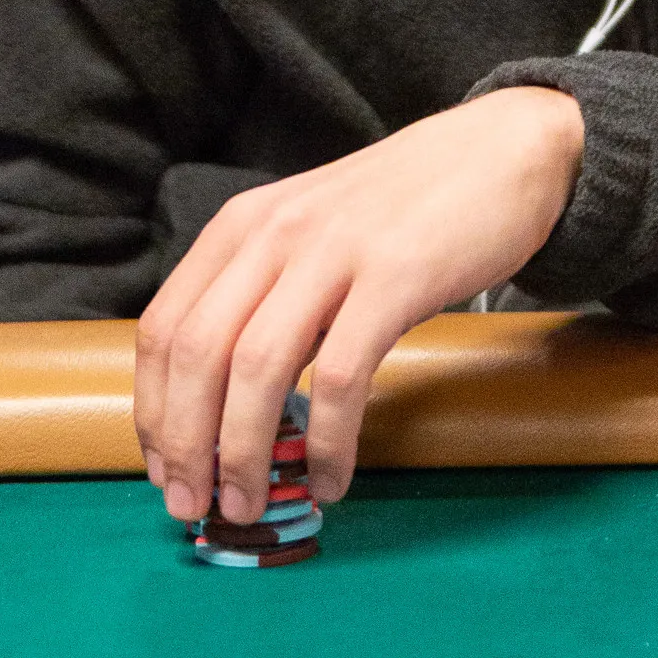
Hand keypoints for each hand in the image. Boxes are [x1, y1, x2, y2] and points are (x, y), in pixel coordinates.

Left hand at [133, 85, 583, 520]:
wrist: (504, 150)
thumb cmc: (408, 205)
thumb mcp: (313, 228)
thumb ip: (268, 290)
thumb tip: (225, 398)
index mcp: (244, 224)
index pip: (163, 327)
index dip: (153, 410)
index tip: (164, 468)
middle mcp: (276, 232)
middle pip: (195, 354)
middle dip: (185, 445)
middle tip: (193, 506)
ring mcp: (334, 251)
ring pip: (254, 368)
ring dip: (241, 453)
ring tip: (250, 504)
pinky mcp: (395, 277)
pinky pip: (339, 377)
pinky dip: (326, 442)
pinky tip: (331, 478)